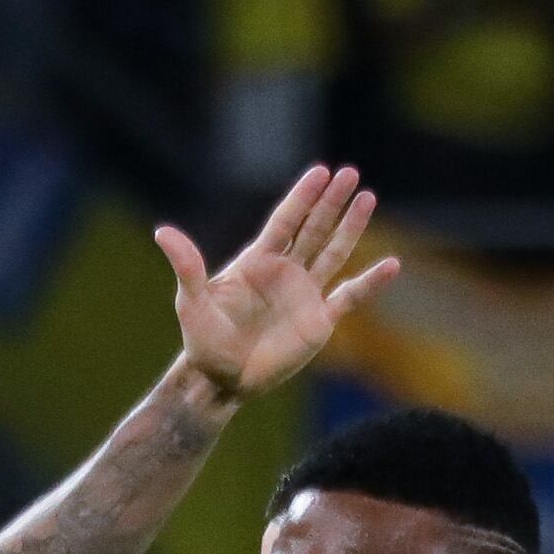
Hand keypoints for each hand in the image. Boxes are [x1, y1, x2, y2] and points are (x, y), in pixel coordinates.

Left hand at [157, 165, 397, 407]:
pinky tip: (391, 266)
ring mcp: (305, 295)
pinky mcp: (319, 322)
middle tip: (351, 173)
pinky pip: (349, 297)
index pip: (285, 221)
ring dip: (351, 227)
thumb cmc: (203, 341)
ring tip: (368, 198)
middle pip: (314, 229)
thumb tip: (162, 232)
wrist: (221, 381)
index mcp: (258, 262)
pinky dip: (370, 283)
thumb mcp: (193, 302)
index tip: (320, 172)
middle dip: (331, 202)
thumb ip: (187, 266)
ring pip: (334, 253)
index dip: (303, 197)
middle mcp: (285, 272)